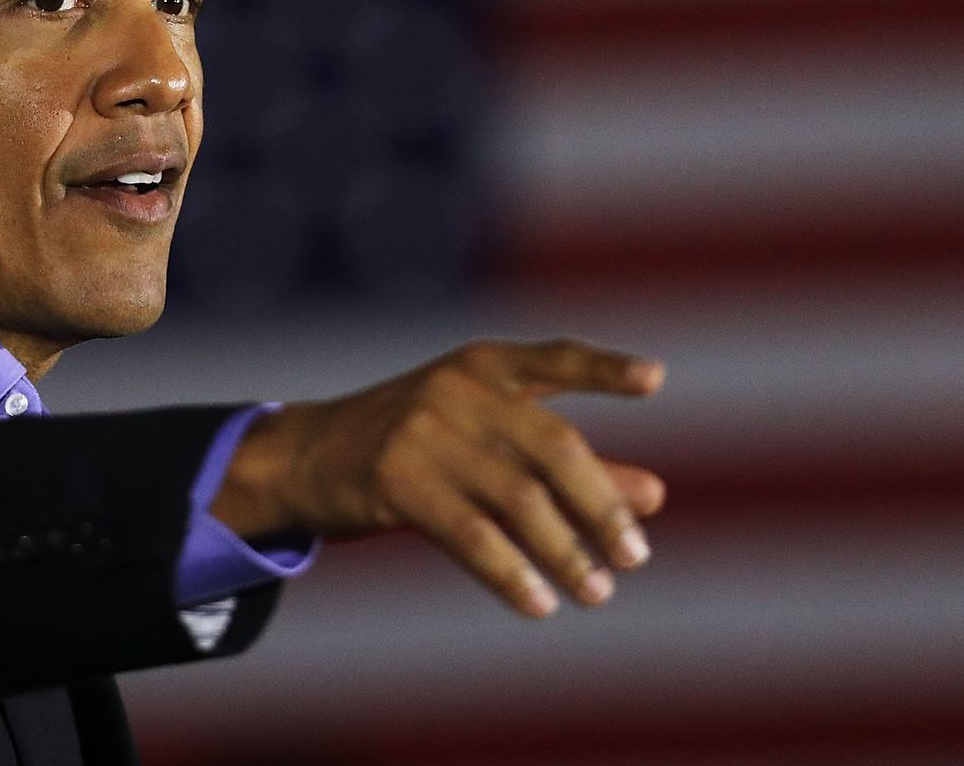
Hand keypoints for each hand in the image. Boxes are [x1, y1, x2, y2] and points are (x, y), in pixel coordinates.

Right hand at [212, 339, 666, 617]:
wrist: (306, 456)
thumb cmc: (415, 446)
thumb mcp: (487, 440)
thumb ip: (570, 465)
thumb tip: (657, 496)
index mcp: (484, 366)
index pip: (555, 359)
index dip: (604, 369)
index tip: (656, 379)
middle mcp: (458, 389)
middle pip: (553, 447)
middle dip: (602, 505)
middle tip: (636, 557)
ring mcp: (424, 433)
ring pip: (519, 500)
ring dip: (566, 553)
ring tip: (597, 593)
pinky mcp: (395, 480)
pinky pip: (472, 536)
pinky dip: (513, 575)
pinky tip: (539, 604)